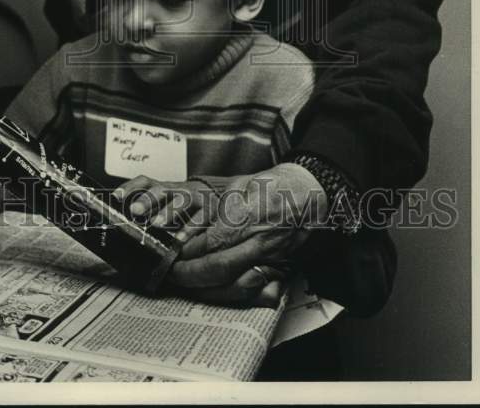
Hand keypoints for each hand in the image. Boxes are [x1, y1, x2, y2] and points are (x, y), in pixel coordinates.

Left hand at [111, 175, 217, 235]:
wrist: (213, 199)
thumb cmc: (183, 207)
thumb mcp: (165, 206)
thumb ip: (148, 212)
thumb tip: (125, 224)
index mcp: (163, 188)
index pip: (144, 182)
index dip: (130, 187)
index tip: (116, 197)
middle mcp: (178, 190)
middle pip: (161, 189)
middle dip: (147, 199)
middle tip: (135, 210)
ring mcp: (195, 198)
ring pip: (181, 200)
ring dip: (168, 212)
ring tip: (156, 224)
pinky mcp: (209, 210)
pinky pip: (200, 217)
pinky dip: (190, 228)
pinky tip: (180, 239)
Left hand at [167, 163, 326, 305]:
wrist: (307, 195)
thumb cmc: (273, 187)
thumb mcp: (239, 185)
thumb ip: (217, 208)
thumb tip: (192, 226)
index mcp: (247, 215)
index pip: (211, 241)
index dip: (188, 251)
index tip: (172, 252)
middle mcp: (258, 240)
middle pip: (220, 267)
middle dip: (191, 275)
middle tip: (172, 273)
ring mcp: (269, 257)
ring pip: (235, 284)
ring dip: (208, 290)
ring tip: (188, 286)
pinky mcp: (277, 267)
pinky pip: (252, 288)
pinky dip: (230, 294)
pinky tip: (213, 292)